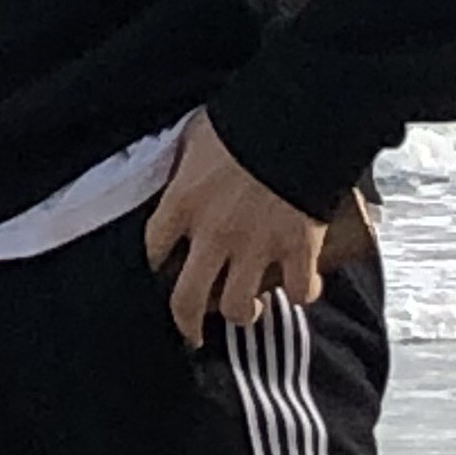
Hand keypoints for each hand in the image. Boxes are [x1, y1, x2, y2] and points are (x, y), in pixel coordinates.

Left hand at [143, 111, 329, 341]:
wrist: (297, 121)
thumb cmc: (243, 121)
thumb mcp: (195, 136)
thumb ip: (183, 163)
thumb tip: (177, 170)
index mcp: (182, 203)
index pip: (152, 249)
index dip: (156, 264)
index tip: (161, 270)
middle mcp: (213, 234)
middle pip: (187, 298)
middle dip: (187, 322)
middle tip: (192, 333)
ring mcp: (257, 246)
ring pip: (239, 307)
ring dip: (243, 313)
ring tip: (249, 308)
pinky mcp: (298, 249)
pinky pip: (300, 291)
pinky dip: (302, 294)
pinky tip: (301, 288)